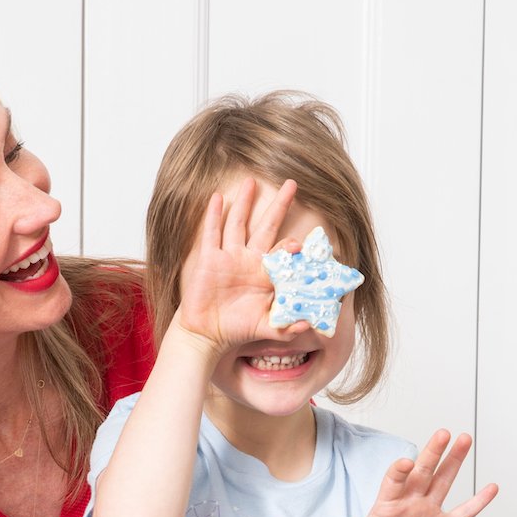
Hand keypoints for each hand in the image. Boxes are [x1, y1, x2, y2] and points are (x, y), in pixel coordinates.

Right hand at [175, 177, 306, 353]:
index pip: (282, 252)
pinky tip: (218, 198)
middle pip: (266, 226)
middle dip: (279, 206)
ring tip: (251, 181)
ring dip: (244, 202)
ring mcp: (229, 257)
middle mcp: (249, 260)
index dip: (291, 246)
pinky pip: (212, 234)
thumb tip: (309, 324)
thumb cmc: (237, 330)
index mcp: (265, 274)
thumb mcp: (266, 328)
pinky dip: (214, 216)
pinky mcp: (209, 260)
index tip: (299, 245)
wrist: (207, 335)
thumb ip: (287, 327)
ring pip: (238, 223)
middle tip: (292, 183)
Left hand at [352, 431, 497, 516]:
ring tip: (465, 439)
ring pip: (443, 481)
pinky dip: (478, 501)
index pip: (394, 480)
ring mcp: (428, 512)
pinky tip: (491, 488)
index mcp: (388, 503)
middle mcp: (410, 501)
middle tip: (444, 433)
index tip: (407, 463)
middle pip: (423, 471)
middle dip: (433, 452)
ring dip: (454, 461)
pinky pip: (464, 512)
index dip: (399, 471)